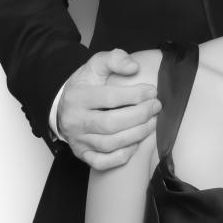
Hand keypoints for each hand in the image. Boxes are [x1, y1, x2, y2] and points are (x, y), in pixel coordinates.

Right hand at [57, 49, 159, 170]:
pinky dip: (122, 155)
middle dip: (139, 116)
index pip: (109, 98)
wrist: (66, 104)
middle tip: (156, 107)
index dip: (134, 95)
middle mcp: (75, 121)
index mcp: (78, 96)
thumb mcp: (97, 64)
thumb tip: (133, 67)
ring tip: (152, 122)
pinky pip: (102, 162)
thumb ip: (115, 59)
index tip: (152, 92)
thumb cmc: (86, 83)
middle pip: (110, 124)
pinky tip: (136, 143)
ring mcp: (78, 140)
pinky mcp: (82, 154)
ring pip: (109, 144)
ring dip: (136, 134)